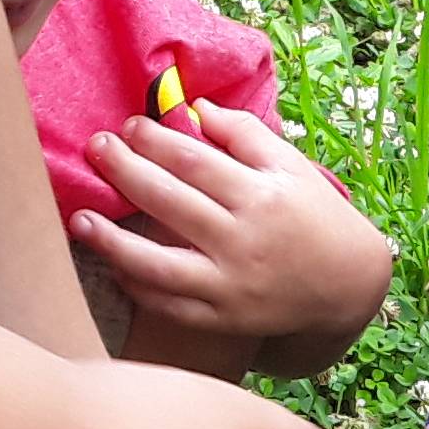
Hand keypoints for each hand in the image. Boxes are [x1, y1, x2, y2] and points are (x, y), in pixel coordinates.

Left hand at [69, 101, 392, 346]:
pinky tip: (114, 264)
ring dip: (111, 240)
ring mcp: (232, 286)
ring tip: (79, 219)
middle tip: (97, 148)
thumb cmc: (318, 218)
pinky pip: (171, 305)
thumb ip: (247, 136)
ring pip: (158, 263)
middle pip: (168, 201)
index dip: (153, 140)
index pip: (193, 161)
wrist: (350, 287)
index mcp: (262, 197)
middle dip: (124, 170)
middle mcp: (244, 242)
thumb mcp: (295, 169)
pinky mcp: (225, 319)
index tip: (129, 126)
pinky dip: (138, 286)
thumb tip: (195, 109)